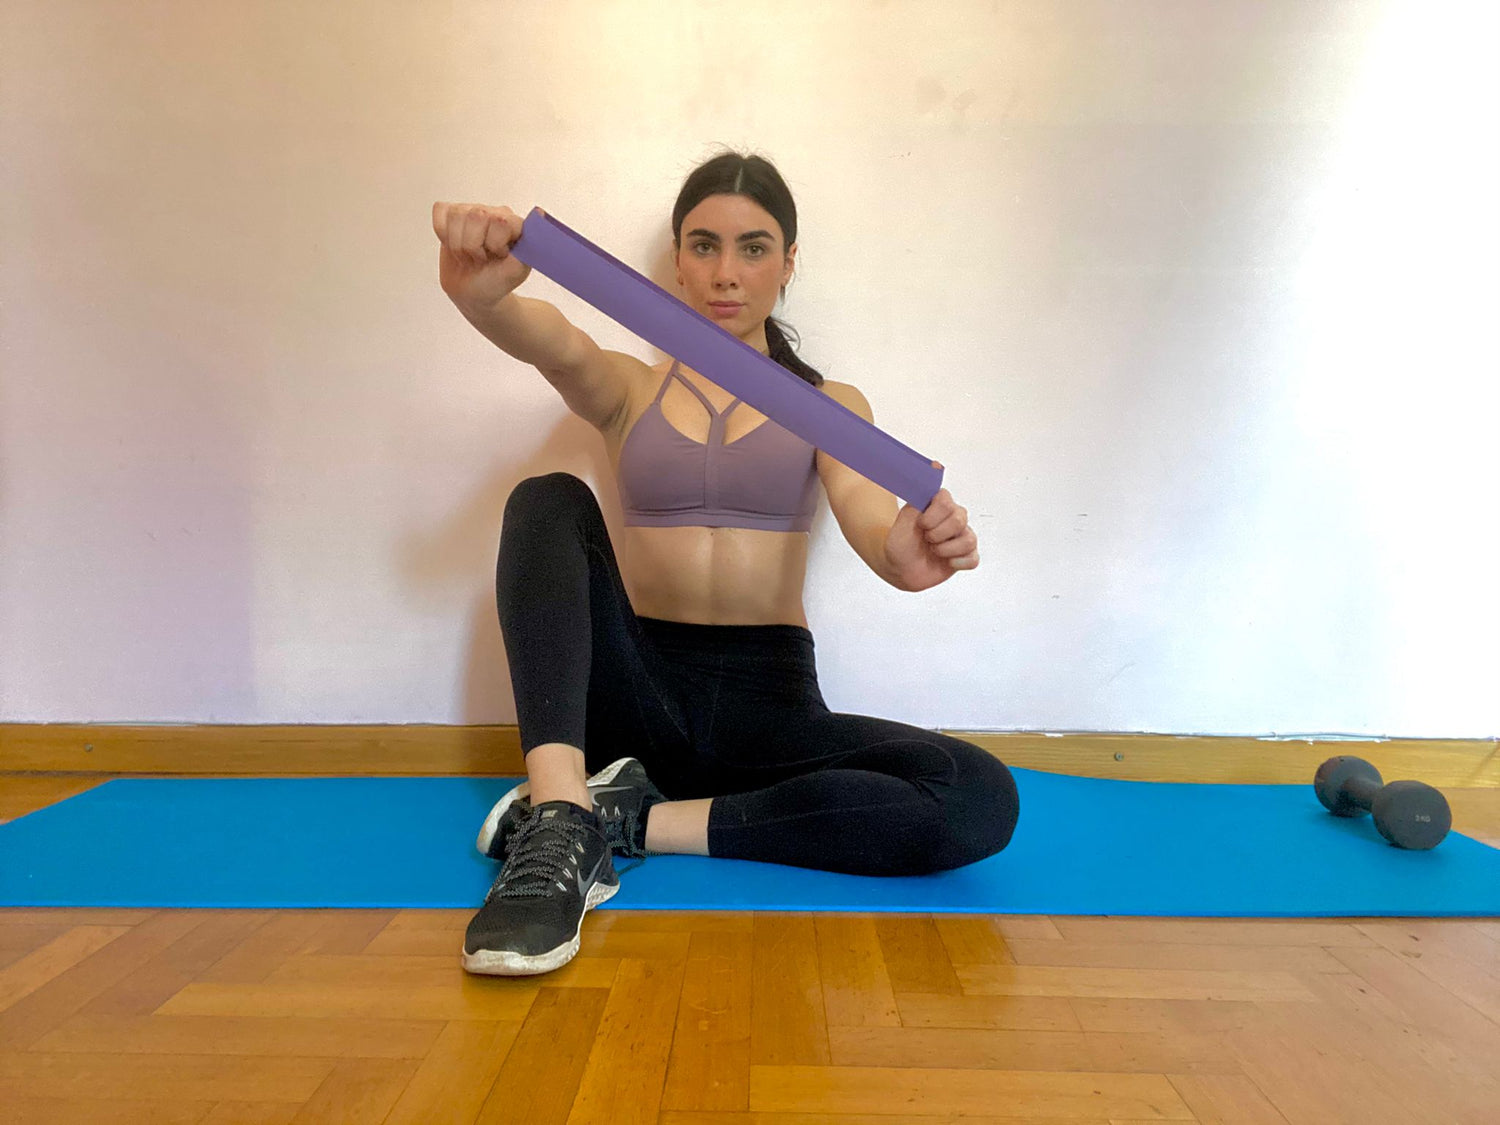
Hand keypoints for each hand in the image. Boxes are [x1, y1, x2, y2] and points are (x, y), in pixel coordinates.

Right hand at [432, 202, 532, 308]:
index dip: (493, 244)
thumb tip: (541, 213)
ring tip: (469, 255)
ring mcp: (471, 211)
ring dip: (458, 245)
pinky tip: (454, 245)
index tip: (498, 257)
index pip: (498, 221)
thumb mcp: (516, 271)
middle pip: (473, 216)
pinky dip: (443, 235)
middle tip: (481, 259)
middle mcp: (493, 212)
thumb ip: (528, 246)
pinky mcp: (451, 216)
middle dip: (473, 247)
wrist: (475, 293)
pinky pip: (440, 214)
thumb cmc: (497, 282)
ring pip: (455, 217)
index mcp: (514, 223)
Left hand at [882, 466, 979, 591]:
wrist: (899, 568)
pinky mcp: (965, 556)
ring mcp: (960, 537)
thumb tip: (935, 466)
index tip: (921, 524)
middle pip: (959, 519)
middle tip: (925, 538)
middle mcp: (952, 518)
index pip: (946, 499)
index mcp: (937, 505)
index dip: (933, 515)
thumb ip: (919, 499)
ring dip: (945, 549)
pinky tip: (946, 561)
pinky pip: (973, 558)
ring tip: (933, 550)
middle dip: (937, 533)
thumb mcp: (902, 521)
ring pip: (969, 540)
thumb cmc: (900, 543)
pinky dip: (958, 562)